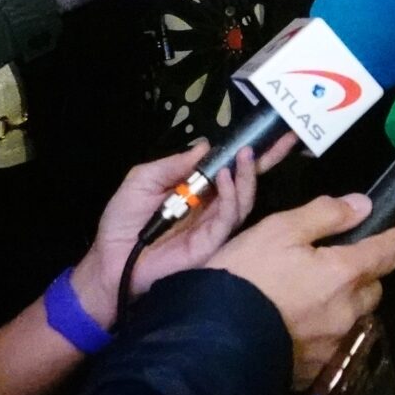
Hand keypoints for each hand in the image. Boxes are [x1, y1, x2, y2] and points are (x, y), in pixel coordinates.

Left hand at [74, 136, 294, 322]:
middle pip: (246, 182)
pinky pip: (228, 218)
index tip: (268, 132)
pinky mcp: (211, 244)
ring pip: (243, 199)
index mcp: (198, 191)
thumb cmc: (123, 222)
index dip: (248, 152)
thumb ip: (173, 164)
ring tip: (246, 154)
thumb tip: (206, 145)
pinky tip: (225, 177)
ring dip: (246, 175)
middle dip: (267, 160)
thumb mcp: (143, 180)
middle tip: (285, 139)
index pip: (229, 168)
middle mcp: (211, 207)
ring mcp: (214, 226)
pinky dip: (230, 195)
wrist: (110, 262)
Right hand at [208, 193, 394, 388]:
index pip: (388, 252)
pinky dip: (324, 331)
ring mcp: (333, 344)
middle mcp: (348, 311)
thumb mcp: (279, 229)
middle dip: (366, 275)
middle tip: (340, 264)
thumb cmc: (247, 275)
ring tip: (315, 296)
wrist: (214, 339)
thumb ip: (325, 215)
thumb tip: (363, 206)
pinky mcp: (314, 369)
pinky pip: (331, 344)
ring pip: (354, 318)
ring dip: (345, 304)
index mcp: (344, 273)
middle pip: (373, 288)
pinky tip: (300, 325)